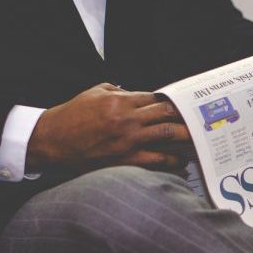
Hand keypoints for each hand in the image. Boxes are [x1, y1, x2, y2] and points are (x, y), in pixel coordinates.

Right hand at [26, 83, 190, 173]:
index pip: (156, 98)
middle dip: (185, 115)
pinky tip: (182, 162)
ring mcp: (128, 141)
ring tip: (198, 138)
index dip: (172, 101)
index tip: (183, 104)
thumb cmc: (72, 116)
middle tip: (200, 118)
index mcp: (120, 101)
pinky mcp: (125, 160)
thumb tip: (138, 93)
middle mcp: (127, 120)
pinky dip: (173, 161)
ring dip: (186, 136)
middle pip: (167, 114)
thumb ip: (119, 91)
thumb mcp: (94, 93)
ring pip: (167, 135)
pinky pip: (157, 160)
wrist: (52, 141)